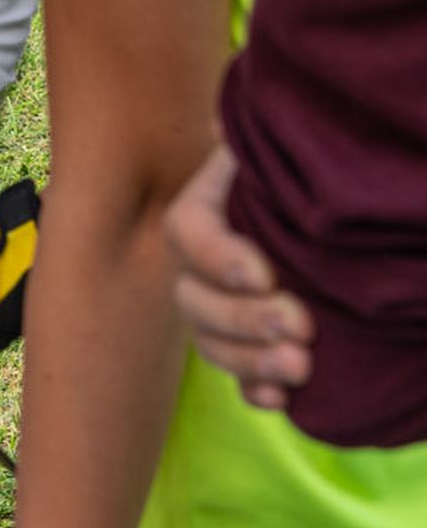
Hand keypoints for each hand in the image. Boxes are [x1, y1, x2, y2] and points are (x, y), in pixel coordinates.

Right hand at [165, 144, 313, 408]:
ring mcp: (222, 306)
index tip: (264, 272)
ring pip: (209, 342)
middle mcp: (204, 261)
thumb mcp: (281, 148)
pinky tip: (280, 399)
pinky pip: (235, 376)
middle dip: (243, 318)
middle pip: (193, 298)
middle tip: (299, 324)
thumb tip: (227, 128)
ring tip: (301, 366)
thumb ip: (257, 144)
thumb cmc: (312, 165)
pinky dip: (254, 391)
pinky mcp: (250, 343)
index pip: (187, 231)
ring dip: (249, 360)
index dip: (217, 258)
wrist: (339, 209)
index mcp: (207, 205)